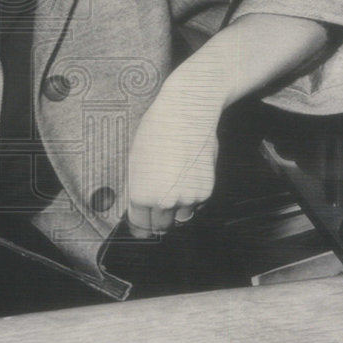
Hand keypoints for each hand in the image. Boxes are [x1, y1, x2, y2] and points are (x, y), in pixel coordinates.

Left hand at [126, 82, 219, 235]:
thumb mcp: (136, 162)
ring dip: (177, 210)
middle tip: (158, 207)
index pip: (140, 227)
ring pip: (180, 218)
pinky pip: (197, 205)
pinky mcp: (206, 191)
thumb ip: (139, 189)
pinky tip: (188, 177)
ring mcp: (187, 198)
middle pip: (161, 227)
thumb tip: (143, 208)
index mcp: (141, 195)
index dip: (141, 228)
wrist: (186, 114)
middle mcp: (164, 201)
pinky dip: (193, 199)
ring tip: (174, 187)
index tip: (143, 228)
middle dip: (158, 220)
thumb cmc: (155, 132)